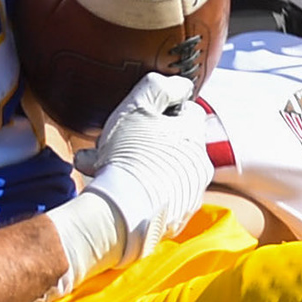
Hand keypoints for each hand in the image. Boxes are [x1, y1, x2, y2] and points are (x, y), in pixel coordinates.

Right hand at [73, 72, 212, 260]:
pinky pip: (160, 197)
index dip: (165, 109)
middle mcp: (199, 164)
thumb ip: (160, 87)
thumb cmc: (130, 153)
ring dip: (138, 165)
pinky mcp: (178, 217)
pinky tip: (116, 189)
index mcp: (193, 135)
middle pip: (173, 143)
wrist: (126, 211)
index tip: (143, 116)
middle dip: (146, 140)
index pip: (190, 111)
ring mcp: (190, 193)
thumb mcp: (139, 106)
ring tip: (101, 166)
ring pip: (163, 171)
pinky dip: (141, 191)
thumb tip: (182, 84)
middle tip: (114, 143)